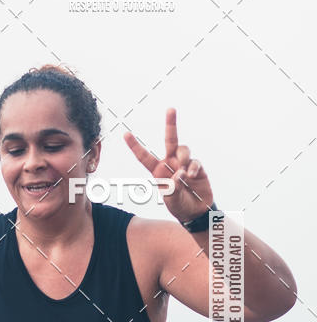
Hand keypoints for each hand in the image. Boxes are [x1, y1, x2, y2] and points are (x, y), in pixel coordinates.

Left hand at [124, 107, 213, 222]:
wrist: (196, 212)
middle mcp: (170, 163)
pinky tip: (192, 176)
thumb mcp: (171, 201)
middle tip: (171, 108)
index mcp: (158, 171)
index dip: (135, 146)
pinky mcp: (197, 167)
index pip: (144, 156)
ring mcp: (184, 164)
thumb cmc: (179, 206)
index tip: (125, 134)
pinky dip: (193, 168)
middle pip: (170, 139)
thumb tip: (180, 173)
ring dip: (183, 157)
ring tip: (185, 173)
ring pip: (183, 149)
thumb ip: (172, 189)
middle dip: (170, 124)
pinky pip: (194, 161)